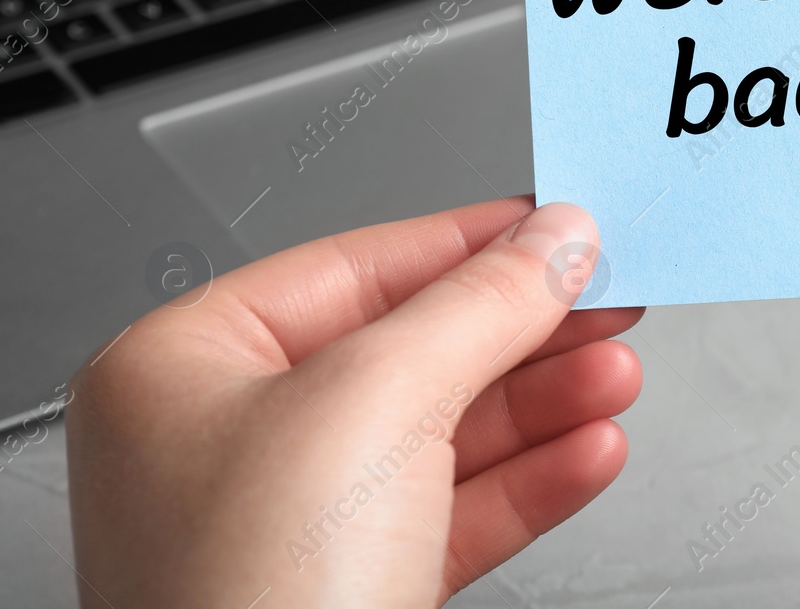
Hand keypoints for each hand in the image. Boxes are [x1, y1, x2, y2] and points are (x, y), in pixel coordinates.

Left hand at [68, 198, 641, 607]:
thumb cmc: (244, 600)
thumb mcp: (377, 400)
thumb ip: (478, 305)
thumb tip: (552, 239)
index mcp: (185, 368)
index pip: (356, 266)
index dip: (472, 241)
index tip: (559, 227)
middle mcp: (227, 442)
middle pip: (413, 350)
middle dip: (524, 332)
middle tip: (607, 297)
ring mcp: (290, 525)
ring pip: (445, 434)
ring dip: (544, 405)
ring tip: (614, 373)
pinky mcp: (351, 590)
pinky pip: (454, 512)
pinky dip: (531, 481)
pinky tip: (588, 453)